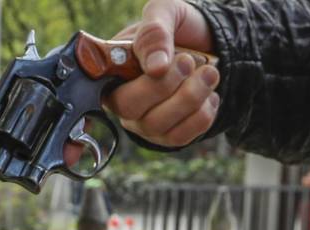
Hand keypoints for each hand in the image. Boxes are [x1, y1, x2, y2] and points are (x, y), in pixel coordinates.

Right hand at [106, 0, 219, 146]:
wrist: (209, 44)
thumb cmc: (179, 28)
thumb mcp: (166, 13)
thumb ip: (155, 32)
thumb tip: (155, 67)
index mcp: (112, 71)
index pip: (100, 91)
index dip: (121, 92)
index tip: (150, 77)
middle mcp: (122, 101)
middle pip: (129, 109)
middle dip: (165, 87)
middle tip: (188, 61)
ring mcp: (144, 123)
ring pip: (157, 125)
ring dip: (190, 98)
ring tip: (209, 72)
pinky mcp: (168, 136)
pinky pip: (180, 137)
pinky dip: (201, 114)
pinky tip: (209, 94)